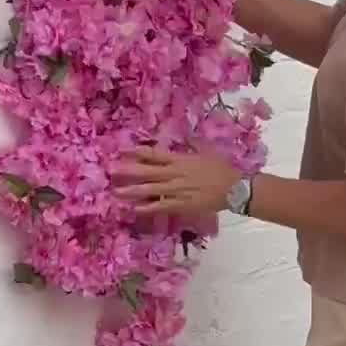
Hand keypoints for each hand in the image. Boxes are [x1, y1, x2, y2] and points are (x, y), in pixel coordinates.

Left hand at [111, 147, 238, 216]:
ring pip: (150, 191)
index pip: (154, 154)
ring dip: (132, 191)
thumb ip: (192, 144)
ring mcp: (177, 191)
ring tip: (116, 192)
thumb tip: (183, 136)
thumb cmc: (221, 168)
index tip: (122, 150)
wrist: (234, 188)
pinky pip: (161, 207)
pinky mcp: (181, 205)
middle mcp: (175, 174)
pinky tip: (134, 209)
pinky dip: (147, 208)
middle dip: (128, 171)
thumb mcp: (206, 151)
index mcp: (180, 160)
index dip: (137, 152)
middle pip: (147, 172)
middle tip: (111, 170)